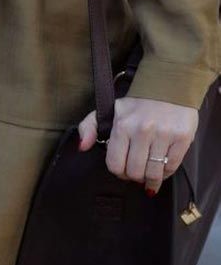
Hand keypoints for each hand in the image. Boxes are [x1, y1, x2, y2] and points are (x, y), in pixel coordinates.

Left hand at [77, 97, 197, 193]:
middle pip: (135, 172)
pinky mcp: (182, 138)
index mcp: (122, 125)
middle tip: (136, 171)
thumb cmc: (137, 103)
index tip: (123, 169)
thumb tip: (81, 147)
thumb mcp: (110, 110)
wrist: (169, 85)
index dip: (118, 171)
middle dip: (134, 176)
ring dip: (150, 179)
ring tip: (149, 173)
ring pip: (153, 173)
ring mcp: (163, 135)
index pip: (115, 164)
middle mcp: (142, 130)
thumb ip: (89, 126)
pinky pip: (172, 167)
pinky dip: (165, 173)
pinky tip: (162, 167)